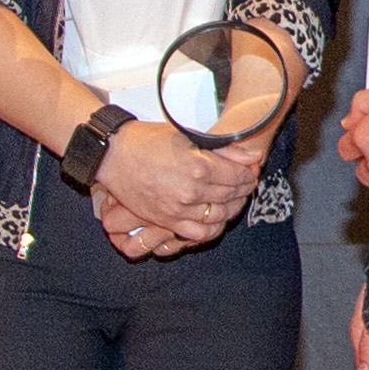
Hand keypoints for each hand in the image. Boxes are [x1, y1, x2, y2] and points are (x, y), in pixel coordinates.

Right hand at [94, 117, 261, 256]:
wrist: (114, 155)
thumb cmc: (149, 141)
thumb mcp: (190, 137)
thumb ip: (225, 149)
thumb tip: (254, 157)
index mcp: (199, 166)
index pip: (239, 176)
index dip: (249, 173)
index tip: (251, 170)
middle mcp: (192, 191)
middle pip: (232, 195)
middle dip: (244, 188)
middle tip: (246, 182)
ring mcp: (179, 209)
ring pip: (220, 215)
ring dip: (232, 207)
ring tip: (233, 198)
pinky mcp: (167, 221)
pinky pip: (199, 233)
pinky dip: (212, 227)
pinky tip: (216, 217)